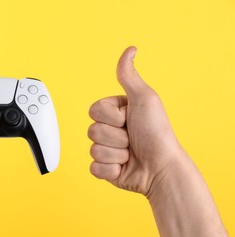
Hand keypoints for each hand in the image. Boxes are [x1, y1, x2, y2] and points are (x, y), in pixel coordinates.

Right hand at [88, 47, 181, 195]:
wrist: (161, 167)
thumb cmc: (156, 132)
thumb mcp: (144, 98)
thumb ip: (129, 76)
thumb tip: (131, 48)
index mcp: (115, 112)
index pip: (94, 110)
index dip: (112, 117)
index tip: (130, 119)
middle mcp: (109, 130)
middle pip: (92, 130)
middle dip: (116, 136)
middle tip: (132, 138)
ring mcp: (106, 150)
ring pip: (93, 149)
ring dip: (116, 153)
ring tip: (131, 153)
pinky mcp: (105, 169)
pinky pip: (94, 167)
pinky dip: (111, 169)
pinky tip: (125, 167)